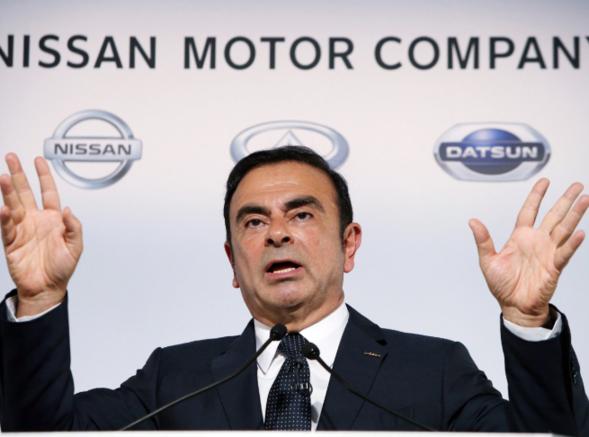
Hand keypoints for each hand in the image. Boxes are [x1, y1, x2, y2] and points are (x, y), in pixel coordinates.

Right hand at [0, 154, 82, 316]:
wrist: (47, 288)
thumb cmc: (62, 268)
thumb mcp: (76, 246)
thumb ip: (74, 227)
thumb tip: (69, 210)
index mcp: (53, 219)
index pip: (48, 192)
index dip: (43, 176)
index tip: (39, 160)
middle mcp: (36, 220)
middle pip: (25, 192)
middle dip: (18, 175)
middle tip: (10, 158)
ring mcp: (22, 229)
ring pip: (13, 205)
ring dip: (7, 191)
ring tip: (2, 177)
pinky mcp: (12, 241)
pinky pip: (6, 226)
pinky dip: (3, 217)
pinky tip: (3, 208)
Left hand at [469, 178, 588, 326]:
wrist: (514, 307)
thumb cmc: (502, 285)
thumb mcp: (488, 260)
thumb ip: (483, 240)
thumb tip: (472, 221)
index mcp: (520, 237)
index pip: (529, 211)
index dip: (536, 196)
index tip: (545, 181)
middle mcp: (536, 241)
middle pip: (553, 216)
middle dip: (565, 200)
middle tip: (577, 185)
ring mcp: (547, 252)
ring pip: (564, 229)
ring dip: (574, 215)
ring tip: (585, 199)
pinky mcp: (554, 266)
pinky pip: (565, 252)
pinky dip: (572, 243)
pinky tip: (579, 232)